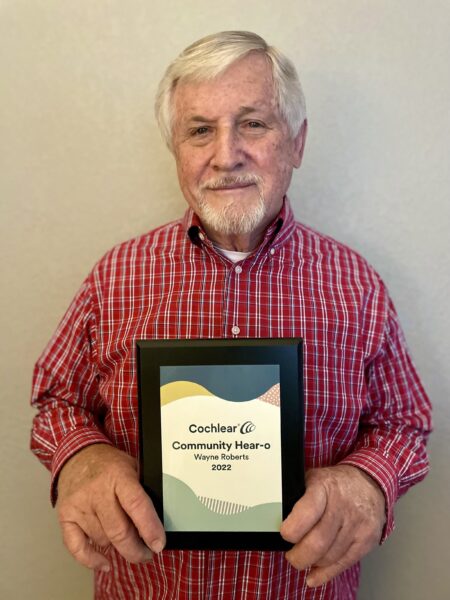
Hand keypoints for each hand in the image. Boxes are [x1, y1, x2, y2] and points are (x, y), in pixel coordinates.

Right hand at [56, 443, 165, 570]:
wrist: (77, 455)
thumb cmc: (108, 464)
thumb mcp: (132, 467)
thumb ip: (143, 489)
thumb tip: (159, 520)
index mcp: (118, 476)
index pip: (136, 505)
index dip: (149, 528)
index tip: (158, 544)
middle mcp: (97, 491)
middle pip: (119, 531)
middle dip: (136, 549)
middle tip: (146, 554)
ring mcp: (79, 504)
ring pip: (102, 540)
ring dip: (117, 548)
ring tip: (126, 542)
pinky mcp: (66, 516)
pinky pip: (77, 547)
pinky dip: (91, 560)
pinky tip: (104, 562)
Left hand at [280, 465, 385, 586]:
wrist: (369, 483)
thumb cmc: (334, 484)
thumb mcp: (312, 479)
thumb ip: (296, 497)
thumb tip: (274, 517)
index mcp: (324, 487)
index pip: (307, 512)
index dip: (292, 529)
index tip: (284, 534)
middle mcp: (342, 506)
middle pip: (317, 542)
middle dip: (299, 556)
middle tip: (291, 555)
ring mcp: (357, 524)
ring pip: (329, 556)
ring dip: (312, 563)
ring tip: (305, 557)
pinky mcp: (367, 540)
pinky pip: (344, 563)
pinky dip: (326, 573)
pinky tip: (314, 575)